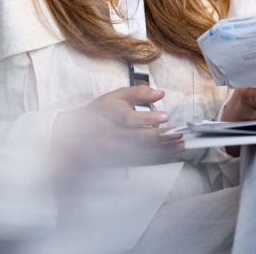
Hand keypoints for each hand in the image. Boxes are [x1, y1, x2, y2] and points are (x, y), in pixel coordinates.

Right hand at [51, 86, 183, 168]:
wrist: (74, 136)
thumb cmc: (98, 113)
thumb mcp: (115, 96)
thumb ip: (138, 92)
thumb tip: (160, 92)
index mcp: (110, 115)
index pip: (129, 118)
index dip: (147, 118)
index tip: (165, 116)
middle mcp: (112, 135)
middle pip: (137, 139)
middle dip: (161, 138)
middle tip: (179, 134)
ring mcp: (114, 151)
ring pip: (141, 153)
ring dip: (163, 151)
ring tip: (181, 146)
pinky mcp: (118, 161)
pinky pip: (140, 162)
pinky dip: (157, 160)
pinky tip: (172, 156)